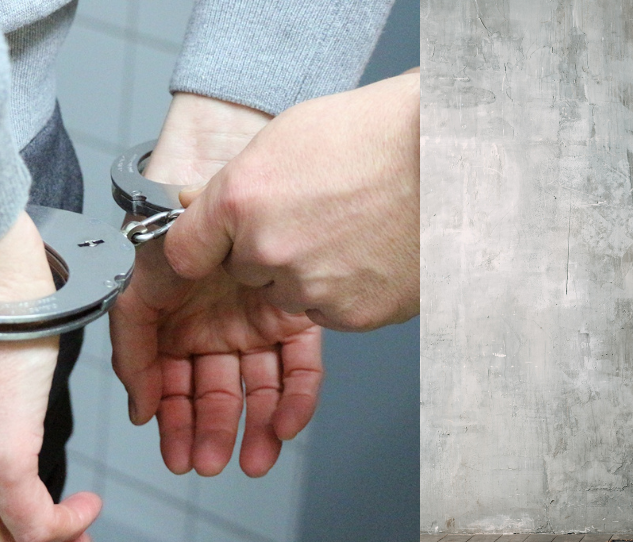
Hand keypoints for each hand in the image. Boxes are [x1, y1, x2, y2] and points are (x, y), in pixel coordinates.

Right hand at [110, 94, 322, 476]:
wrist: (239, 159)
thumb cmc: (190, 205)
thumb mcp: (148, 266)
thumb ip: (137, 328)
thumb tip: (140, 395)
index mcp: (171, 315)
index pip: (164, 373)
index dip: (162, 408)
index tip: (164, 437)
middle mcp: (210, 322)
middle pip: (207, 388)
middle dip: (204, 430)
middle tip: (203, 462)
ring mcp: (254, 320)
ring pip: (253, 388)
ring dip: (251, 428)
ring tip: (250, 461)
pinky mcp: (296, 317)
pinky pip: (298, 367)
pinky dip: (295, 399)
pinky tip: (286, 425)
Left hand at [163, 71, 419, 331]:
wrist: (448, 156)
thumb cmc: (376, 136)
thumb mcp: (286, 138)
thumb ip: (235, 182)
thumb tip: (195, 203)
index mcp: (240, 200)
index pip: (184, 250)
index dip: (205, 244)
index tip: (214, 244)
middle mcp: (268, 250)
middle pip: (244, 272)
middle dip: (270, 251)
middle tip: (316, 216)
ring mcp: (311, 288)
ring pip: (289, 295)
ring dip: (310, 274)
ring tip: (353, 230)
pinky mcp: (352, 315)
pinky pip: (331, 311)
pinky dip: (348, 290)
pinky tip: (372, 252)